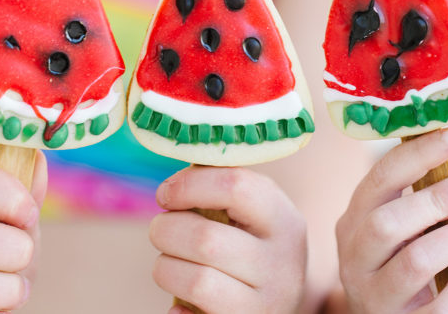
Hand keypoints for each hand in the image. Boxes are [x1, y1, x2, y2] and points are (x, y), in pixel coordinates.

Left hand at [150, 166, 306, 313]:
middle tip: (161, 230)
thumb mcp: (255, 219)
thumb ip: (226, 189)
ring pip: (194, 279)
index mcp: (286, 220)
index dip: (188, 185)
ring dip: (165, 268)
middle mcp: (283, 263)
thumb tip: (184, 150)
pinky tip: (182, 304)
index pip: (235, 185)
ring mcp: (266, 303)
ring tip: (170, 265)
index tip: (165, 193)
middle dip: (165, 230)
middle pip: (204, 237)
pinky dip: (173, 309)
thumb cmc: (251, 254)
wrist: (275, 313)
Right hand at [336, 128, 447, 313]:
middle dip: (433, 200)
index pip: (378, 180)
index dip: (416, 154)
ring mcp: (374, 296)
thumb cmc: (397, 265)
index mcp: (353, 224)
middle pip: (386, 223)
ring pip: (414, 263)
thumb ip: (417, 196)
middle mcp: (354, 259)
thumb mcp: (398, 229)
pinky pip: (439, 307)